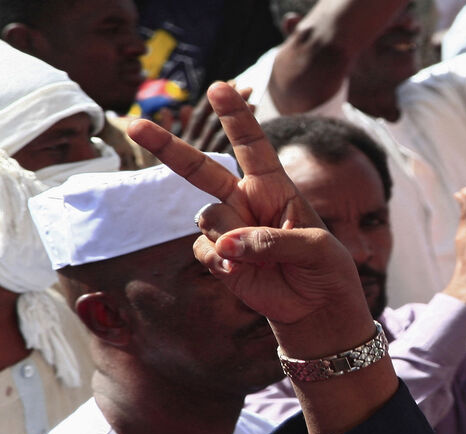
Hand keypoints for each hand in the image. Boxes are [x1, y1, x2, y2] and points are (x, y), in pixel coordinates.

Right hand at [127, 81, 370, 358]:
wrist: (316, 308)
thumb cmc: (325, 269)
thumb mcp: (316, 250)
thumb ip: (274, 241)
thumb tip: (227, 246)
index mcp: (275, 187)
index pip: (253, 146)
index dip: (237, 117)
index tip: (220, 88)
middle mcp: (245, 201)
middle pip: (201, 169)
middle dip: (167, 147)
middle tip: (135, 124)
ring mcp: (229, 228)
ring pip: (208, 218)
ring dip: (230, 238)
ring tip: (258, 258)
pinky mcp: (218, 256)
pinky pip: (203, 249)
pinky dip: (220, 261)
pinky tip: (241, 272)